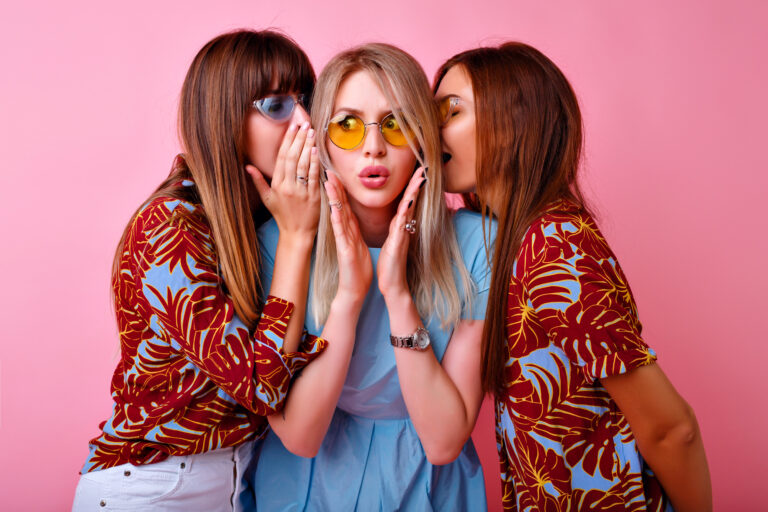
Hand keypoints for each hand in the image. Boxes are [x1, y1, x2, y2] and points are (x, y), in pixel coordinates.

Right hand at [246, 122, 320, 237]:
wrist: (296, 233)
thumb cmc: (282, 215)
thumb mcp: (267, 198)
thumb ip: (258, 181)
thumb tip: (248, 167)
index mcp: (276, 185)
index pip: (281, 158)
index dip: (287, 141)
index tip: (292, 127)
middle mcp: (287, 186)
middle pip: (292, 157)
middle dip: (298, 139)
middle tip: (304, 124)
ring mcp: (300, 191)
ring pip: (302, 164)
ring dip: (307, 146)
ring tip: (311, 132)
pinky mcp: (313, 196)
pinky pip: (313, 176)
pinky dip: (314, 162)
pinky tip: (316, 150)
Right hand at [324, 171, 372, 304]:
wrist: (354, 290)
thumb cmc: (357, 270)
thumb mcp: (358, 246)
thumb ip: (354, 232)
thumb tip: (353, 221)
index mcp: (350, 232)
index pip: (346, 207)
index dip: (342, 190)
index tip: (337, 174)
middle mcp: (344, 234)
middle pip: (340, 207)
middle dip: (335, 188)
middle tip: (329, 170)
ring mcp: (343, 241)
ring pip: (338, 216)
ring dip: (333, 198)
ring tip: (328, 182)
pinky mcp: (344, 250)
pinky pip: (340, 232)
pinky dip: (337, 219)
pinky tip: (334, 208)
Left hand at [377, 168, 425, 300]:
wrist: (392, 285)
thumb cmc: (391, 264)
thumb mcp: (393, 242)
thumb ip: (397, 229)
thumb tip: (400, 219)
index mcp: (399, 226)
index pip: (406, 202)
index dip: (412, 186)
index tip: (417, 171)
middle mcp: (403, 228)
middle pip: (411, 201)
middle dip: (417, 184)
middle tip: (423, 167)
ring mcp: (402, 235)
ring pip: (408, 209)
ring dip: (414, 192)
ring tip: (420, 177)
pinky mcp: (398, 243)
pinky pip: (401, 224)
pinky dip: (405, 212)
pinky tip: (409, 201)